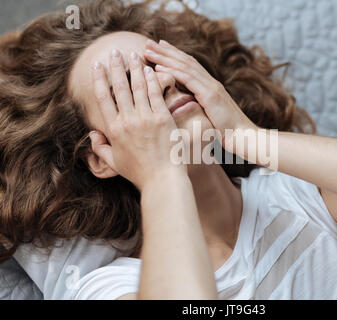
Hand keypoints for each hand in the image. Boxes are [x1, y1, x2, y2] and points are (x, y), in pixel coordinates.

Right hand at [90, 49, 185, 191]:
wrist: (162, 179)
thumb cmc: (139, 173)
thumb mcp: (114, 163)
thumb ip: (101, 148)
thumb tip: (93, 135)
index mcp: (114, 129)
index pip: (104, 98)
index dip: (100, 79)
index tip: (97, 66)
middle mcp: (128, 120)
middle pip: (119, 87)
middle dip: (116, 67)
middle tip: (114, 52)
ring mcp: (146, 118)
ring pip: (138, 87)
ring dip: (134, 68)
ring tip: (132, 54)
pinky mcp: (163, 118)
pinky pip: (156, 95)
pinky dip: (152, 80)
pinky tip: (149, 70)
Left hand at [143, 39, 257, 152]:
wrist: (244, 136)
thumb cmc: (229, 132)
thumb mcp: (212, 117)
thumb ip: (201, 109)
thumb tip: (186, 109)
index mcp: (211, 87)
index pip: (190, 66)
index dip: (175, 55)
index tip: (160, 48)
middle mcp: (211, 83)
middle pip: (185, 61)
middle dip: (166, 51)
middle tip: (148, 42)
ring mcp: (211, 87)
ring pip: (184, 66)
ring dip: (164, 57)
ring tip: (148, 49)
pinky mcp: (210, 95)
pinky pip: (187, 79)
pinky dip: (172, 71)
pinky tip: (158, 67)